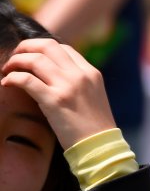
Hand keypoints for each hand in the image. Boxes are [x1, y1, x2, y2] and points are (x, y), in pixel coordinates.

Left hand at [1, 38, 116, 149]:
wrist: (99, 144)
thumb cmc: (93, 125)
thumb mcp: (92, 96)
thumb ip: (77, 82)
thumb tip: (52, 76)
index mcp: (91, 72)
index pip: (63, 48)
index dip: (42, 49)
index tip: (30, 57)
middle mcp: (80, 74)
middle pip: (48, 46)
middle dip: (25, 47)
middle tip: (14, 57)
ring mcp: (68, 86)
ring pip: (35, 59)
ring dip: (16, 61)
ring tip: (6, 70)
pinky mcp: (54, 100)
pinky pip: (27, 80)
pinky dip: (12, 78)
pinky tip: (6, 83)